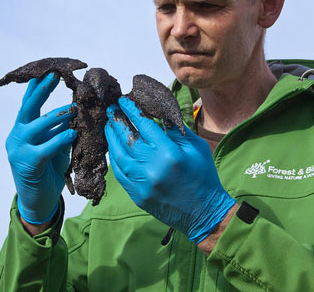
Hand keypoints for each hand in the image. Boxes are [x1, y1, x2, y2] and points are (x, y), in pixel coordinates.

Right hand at [6, 73, 76, 223]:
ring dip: (58, 114)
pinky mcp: (27, 163)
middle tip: (54, 75)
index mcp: (23, 128)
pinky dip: (60, 139)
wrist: (39, 200)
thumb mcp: (55, 143)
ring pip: (39, 125)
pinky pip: (46, 147)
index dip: (38, 86)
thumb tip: (77, 110)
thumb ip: (61, 128)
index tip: (48, 69)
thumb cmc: (49, 168)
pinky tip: (72, 134)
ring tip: (74, 109)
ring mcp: (19, 149)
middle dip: (42, 89)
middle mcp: (17, 135)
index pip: (29, 102)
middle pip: (29, 107)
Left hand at [105, 97, 235, 242]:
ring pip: (119, 156)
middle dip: (117, 121)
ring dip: (112, 139)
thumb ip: (176, 130)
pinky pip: (120, 174)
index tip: (123, 101)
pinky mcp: (138, 196)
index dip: (131, 111)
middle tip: (111, 110)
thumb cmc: (204, 176)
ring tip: (109, 126)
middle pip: (127, 139)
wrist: (205, 213)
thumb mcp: (196, 147)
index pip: (144, 125)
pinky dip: (115, 159)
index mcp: (169, 153)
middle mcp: (153, 167)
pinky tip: (114, 148)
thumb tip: (158, 114)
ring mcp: (143, 184)